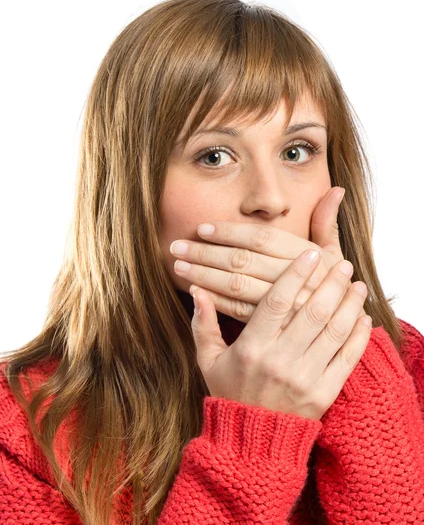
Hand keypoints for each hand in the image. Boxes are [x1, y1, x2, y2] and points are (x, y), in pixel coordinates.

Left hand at [171, 187, 366, 323]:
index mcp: (307, 256)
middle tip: (178, 246)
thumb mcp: (334, 256)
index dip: (229, 231)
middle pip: (243, 260)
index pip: (261, 237)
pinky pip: (239, 312)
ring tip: (179, 266)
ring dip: (204, 275)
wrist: (342, 333)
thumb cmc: (334, 288)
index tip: (203, 228)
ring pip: (237, 286)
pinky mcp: (273, 329)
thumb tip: (337, 190)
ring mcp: (283, 306)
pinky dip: (215, 301)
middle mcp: (295, 279)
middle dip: (206, 252)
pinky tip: (196, 292)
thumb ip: (327, 223)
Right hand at [190, 247, 371, 420]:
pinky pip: (347, 358)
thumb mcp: (208, 360)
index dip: (295, 274)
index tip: (310, 253)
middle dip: (331, 283)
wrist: (251, 442)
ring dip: (350, 304)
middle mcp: (280, 361)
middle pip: (312, 311)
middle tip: (342, 263)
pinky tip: (363, 316)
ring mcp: (305, 378)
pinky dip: (359, 335)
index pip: (277, 301)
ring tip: (358, 284)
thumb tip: (196, 290)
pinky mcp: (324, 393)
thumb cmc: (230, 393)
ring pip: (334, 331)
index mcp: (252, 348)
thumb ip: (203, 324)